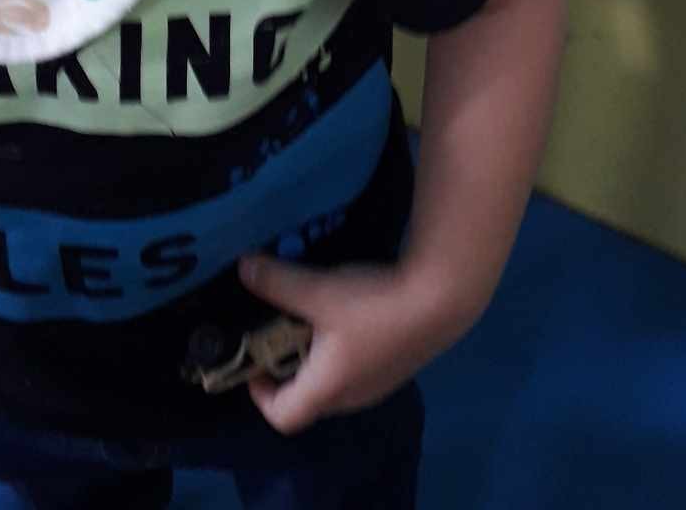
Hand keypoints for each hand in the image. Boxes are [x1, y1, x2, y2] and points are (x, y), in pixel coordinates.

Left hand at [236, 254, 469, 434]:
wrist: (443, 298)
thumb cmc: (374, 306)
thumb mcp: (317, 290)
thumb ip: (277, 282)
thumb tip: (243, 269)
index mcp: (327, 389)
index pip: (283, 417)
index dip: (260, 395)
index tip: (254, 360)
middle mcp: (352, 396)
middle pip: (307, 397)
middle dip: (286, 364)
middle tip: (280, 325)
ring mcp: (378, 382)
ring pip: (333, 379)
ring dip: (315, 352)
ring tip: (312, 310)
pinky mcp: (397, 364)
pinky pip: (356, 365)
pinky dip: (340, 345)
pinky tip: (350, 306)